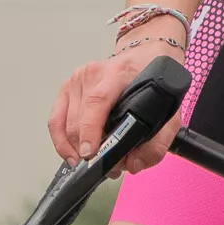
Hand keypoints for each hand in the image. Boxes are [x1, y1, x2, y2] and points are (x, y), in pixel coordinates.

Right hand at [46, 46, 185, 176]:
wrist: (143, 57)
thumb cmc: (153, 83)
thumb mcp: (168, 111)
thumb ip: (157, 143)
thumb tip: (133, 165)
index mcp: (119, 73)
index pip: (97, 102)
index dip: (90, 130)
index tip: (89, 153)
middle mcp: (93, 74)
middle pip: (79, 119)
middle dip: (88, 150)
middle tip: (106, 167)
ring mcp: (76, 80)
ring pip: (65, 124)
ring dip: (75, 149)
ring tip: (93, 162)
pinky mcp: (66, 88)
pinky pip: (55, 121)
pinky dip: (61, 141)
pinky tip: (72, 154)